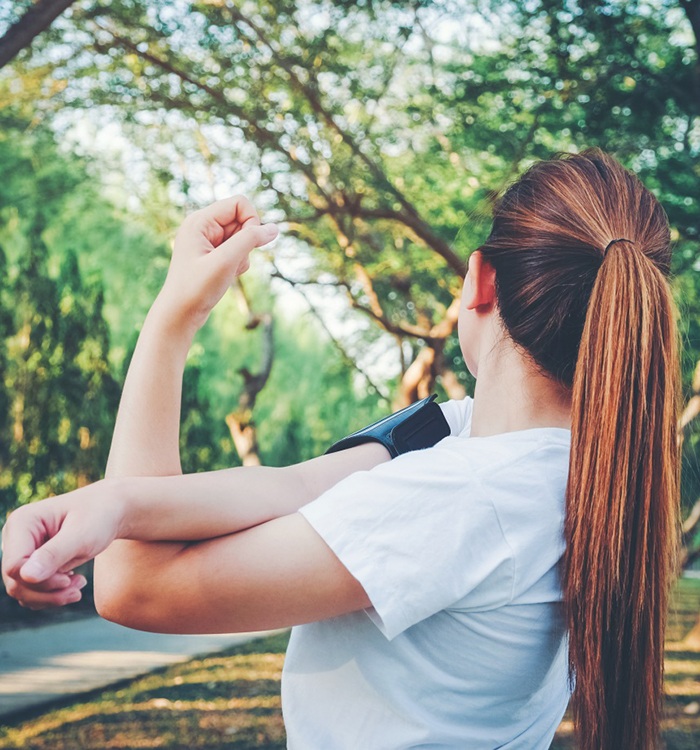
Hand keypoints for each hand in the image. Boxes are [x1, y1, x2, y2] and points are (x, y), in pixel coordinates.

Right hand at [1, 482, 123, 609]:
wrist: (110, 510)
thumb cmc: (99, 516)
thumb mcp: (82, 534)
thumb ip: (55, 554)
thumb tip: (26, 576)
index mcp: (22, 522)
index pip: (15, 566)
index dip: (40, 581)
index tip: (69, 580)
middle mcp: (15, 537)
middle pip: (15, 582)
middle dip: (47, 593)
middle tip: (78, 590)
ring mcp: (21, 550)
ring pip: (22, 590)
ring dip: (51, 596)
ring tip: (79, 585)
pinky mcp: (30, 562)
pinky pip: (31, 590)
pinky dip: (51, 594)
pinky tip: (73, 583)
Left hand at [156, 195, 278, 333]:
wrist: (179, 316)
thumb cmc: (197, 288)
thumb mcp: (226, 261)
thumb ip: (250, 240)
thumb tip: (274, 229)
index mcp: (200, 221)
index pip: (240, 203)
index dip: (251, 221)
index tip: (247, 245)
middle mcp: (202, 227)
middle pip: (242, 221)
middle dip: (246, 243)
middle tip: (231, 263)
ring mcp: (207, 242)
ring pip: (242, 238)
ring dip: (242, 256)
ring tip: (225, 272)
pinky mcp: (212, 256)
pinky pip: (237, 252)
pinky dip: (238, 264)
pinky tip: (225, 278)